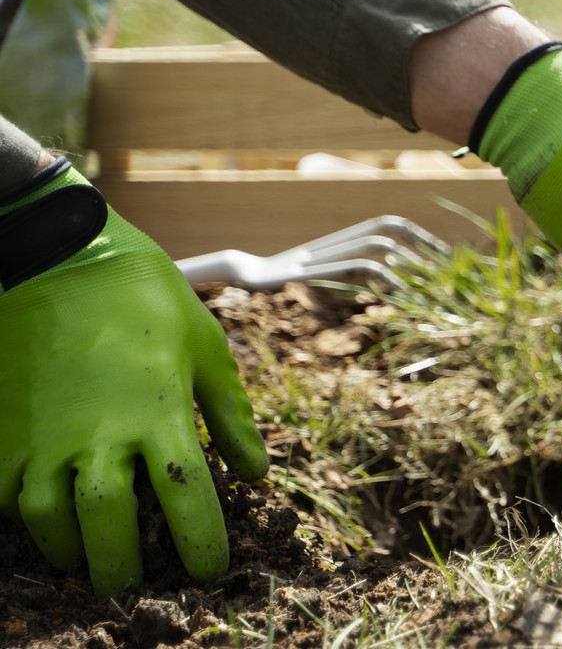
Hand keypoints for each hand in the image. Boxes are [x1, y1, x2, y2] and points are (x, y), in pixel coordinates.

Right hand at [0, 164, 267, 595]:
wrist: (62, 258)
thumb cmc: (146, 299)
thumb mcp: (206, 349)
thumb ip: (232, 416)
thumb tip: (255, 472)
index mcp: (159, 414)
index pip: (188, 500)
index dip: (201, 545)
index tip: (208, 571)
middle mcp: (100, 434)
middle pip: (109, 525)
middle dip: (121, 567)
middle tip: (132, 585)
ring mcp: (44, 434)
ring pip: (48, 519)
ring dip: (67, 549)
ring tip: (84, 561)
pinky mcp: (4, 429)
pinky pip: (4, 493)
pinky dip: (20, 516)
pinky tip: (40, 518)